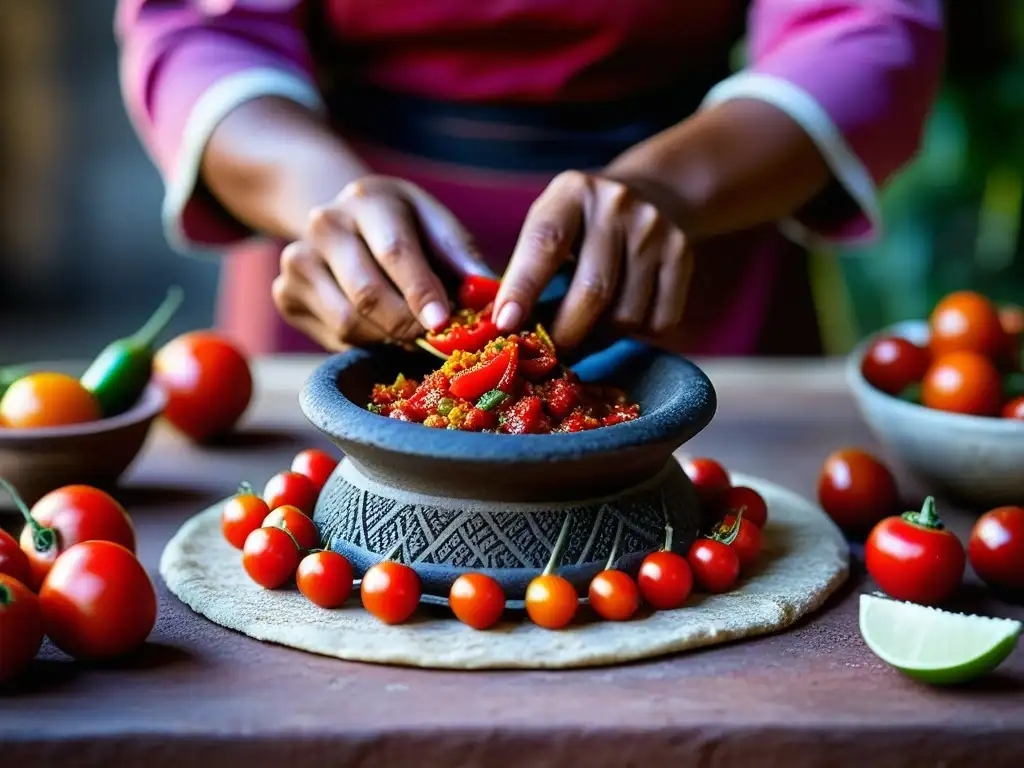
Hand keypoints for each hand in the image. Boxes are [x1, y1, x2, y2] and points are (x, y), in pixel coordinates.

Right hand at [272, 176, 487, 349]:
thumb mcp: (434, 224)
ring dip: (388, 338)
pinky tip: (382, 330)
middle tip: (435, 341)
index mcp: (368, 199)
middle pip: (367, 293)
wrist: (340, 219)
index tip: (443, 323)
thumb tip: (487, 289)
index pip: (395, 251)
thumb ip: (461, 255)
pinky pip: (332, 336)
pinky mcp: (285, 293)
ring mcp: (297, 259)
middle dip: (407, 325)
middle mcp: (324, 224)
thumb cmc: (402, 226)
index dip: (420, 291)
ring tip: (412, 333)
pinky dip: (365, 343)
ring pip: (348, 322)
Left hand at [492, 171, 692, 348]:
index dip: (523, 288)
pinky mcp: (682, 254)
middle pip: (592, 290)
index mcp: (572, 192)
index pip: (545, 243)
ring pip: (626, 315)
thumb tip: (506, 329)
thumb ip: (528, 267)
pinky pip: (658, 322)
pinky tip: (621, 319)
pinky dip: (636, 335)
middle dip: (565, 333)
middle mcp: (616, 205)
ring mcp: (654, 229)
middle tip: (550, 352)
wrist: (653, 192)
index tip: (505, 325)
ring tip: (587, 330)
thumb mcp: (551, 223)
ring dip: (601, 338)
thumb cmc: (582, 223)